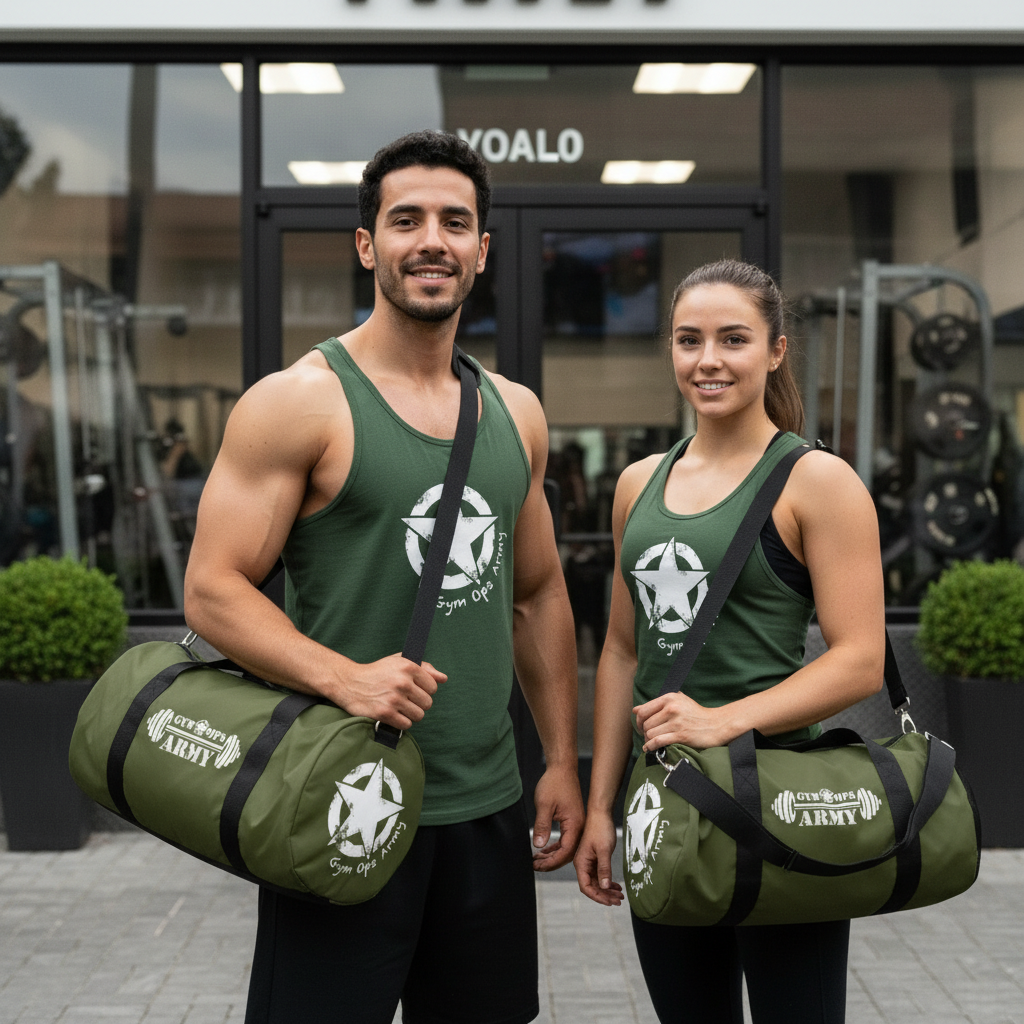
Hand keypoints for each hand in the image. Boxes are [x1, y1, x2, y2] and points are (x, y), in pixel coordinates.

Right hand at [331, 654, 445, 729]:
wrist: (350, 682)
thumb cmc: (378, 672)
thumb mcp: (400, 662)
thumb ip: (424, 668)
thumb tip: (443, 678)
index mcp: (409, 666)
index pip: (433, 687)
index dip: (424, 690)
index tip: (413, 690)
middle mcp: (403, 682)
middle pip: (427, 703)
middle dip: (418, 703)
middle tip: (404, 700)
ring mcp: (394, 698)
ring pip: (419, 716)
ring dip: (410, 714)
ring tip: (398, 707)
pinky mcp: (385, 713)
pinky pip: (406, 725)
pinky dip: (401, 722)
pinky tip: (392, 714)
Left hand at [531, 765, 584, 871]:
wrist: (562, 768)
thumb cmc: (554, 783)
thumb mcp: (544, 805)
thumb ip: (542, 826)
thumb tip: (538, 846)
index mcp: (575, 825)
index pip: (565, 852)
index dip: (551, 862)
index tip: (537, 866)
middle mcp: (579, 827)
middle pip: (567, 853)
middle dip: (551, 863)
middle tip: (535, 866)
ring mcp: (577, 824)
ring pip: (567, 848)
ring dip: (552, 856)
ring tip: (537, 861)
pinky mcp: (573, 821)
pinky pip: (566, 839)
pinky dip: (556, 847)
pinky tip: (545, 850)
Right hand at [573, 812, 622, 905]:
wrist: (601, 814)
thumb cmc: (600, 829)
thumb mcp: (604, 850)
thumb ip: (604, 869)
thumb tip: (604, 887)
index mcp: (581, 863)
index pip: (586, 887)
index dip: (597, 897)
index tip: (610, 902)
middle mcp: (583, 864)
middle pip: (592, 887)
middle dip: (605, 895)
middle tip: (619, 900)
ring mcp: (589, 862)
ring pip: (597, 882)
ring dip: (608, 890)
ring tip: (620, 895)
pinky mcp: (595, 859)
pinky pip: (600, 875)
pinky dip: (608, 881)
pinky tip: (617, 885)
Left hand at [634, 691, 727, 751]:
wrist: (717, 724)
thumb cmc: (696, 713)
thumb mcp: (678, 701)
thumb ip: (657, 704)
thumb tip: (635, 710)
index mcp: (669, 698)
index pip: (643, 710)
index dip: (639, 721)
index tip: (641, 727)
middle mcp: (671, 708)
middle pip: (646, 724)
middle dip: (644, 732)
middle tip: (647, 737)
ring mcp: (676, 722)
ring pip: (651, 733)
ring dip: (648, 740)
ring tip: (651, 742)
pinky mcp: (681, 735)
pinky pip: (658, 741)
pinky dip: (651, 746)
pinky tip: (649, 748)